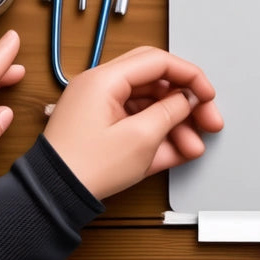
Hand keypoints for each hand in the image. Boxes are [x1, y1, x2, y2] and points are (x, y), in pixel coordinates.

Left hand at [44, 46, 222, 199]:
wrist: (52, 198)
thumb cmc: (85, 168)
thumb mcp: (141, 138)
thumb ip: (171, 111)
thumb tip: (187, 99)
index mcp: (105, 80)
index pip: (158, 62)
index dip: (190, 76)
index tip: (207, 96)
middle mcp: (100, 87)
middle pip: (156, 82)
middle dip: (185, 102)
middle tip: (207, 120)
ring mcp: (100, 108)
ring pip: (149, 104)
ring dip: (175, 124)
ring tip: (192, 147)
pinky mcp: (101, 127)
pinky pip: (136, 122)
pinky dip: (158, 134)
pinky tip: (177, 150)